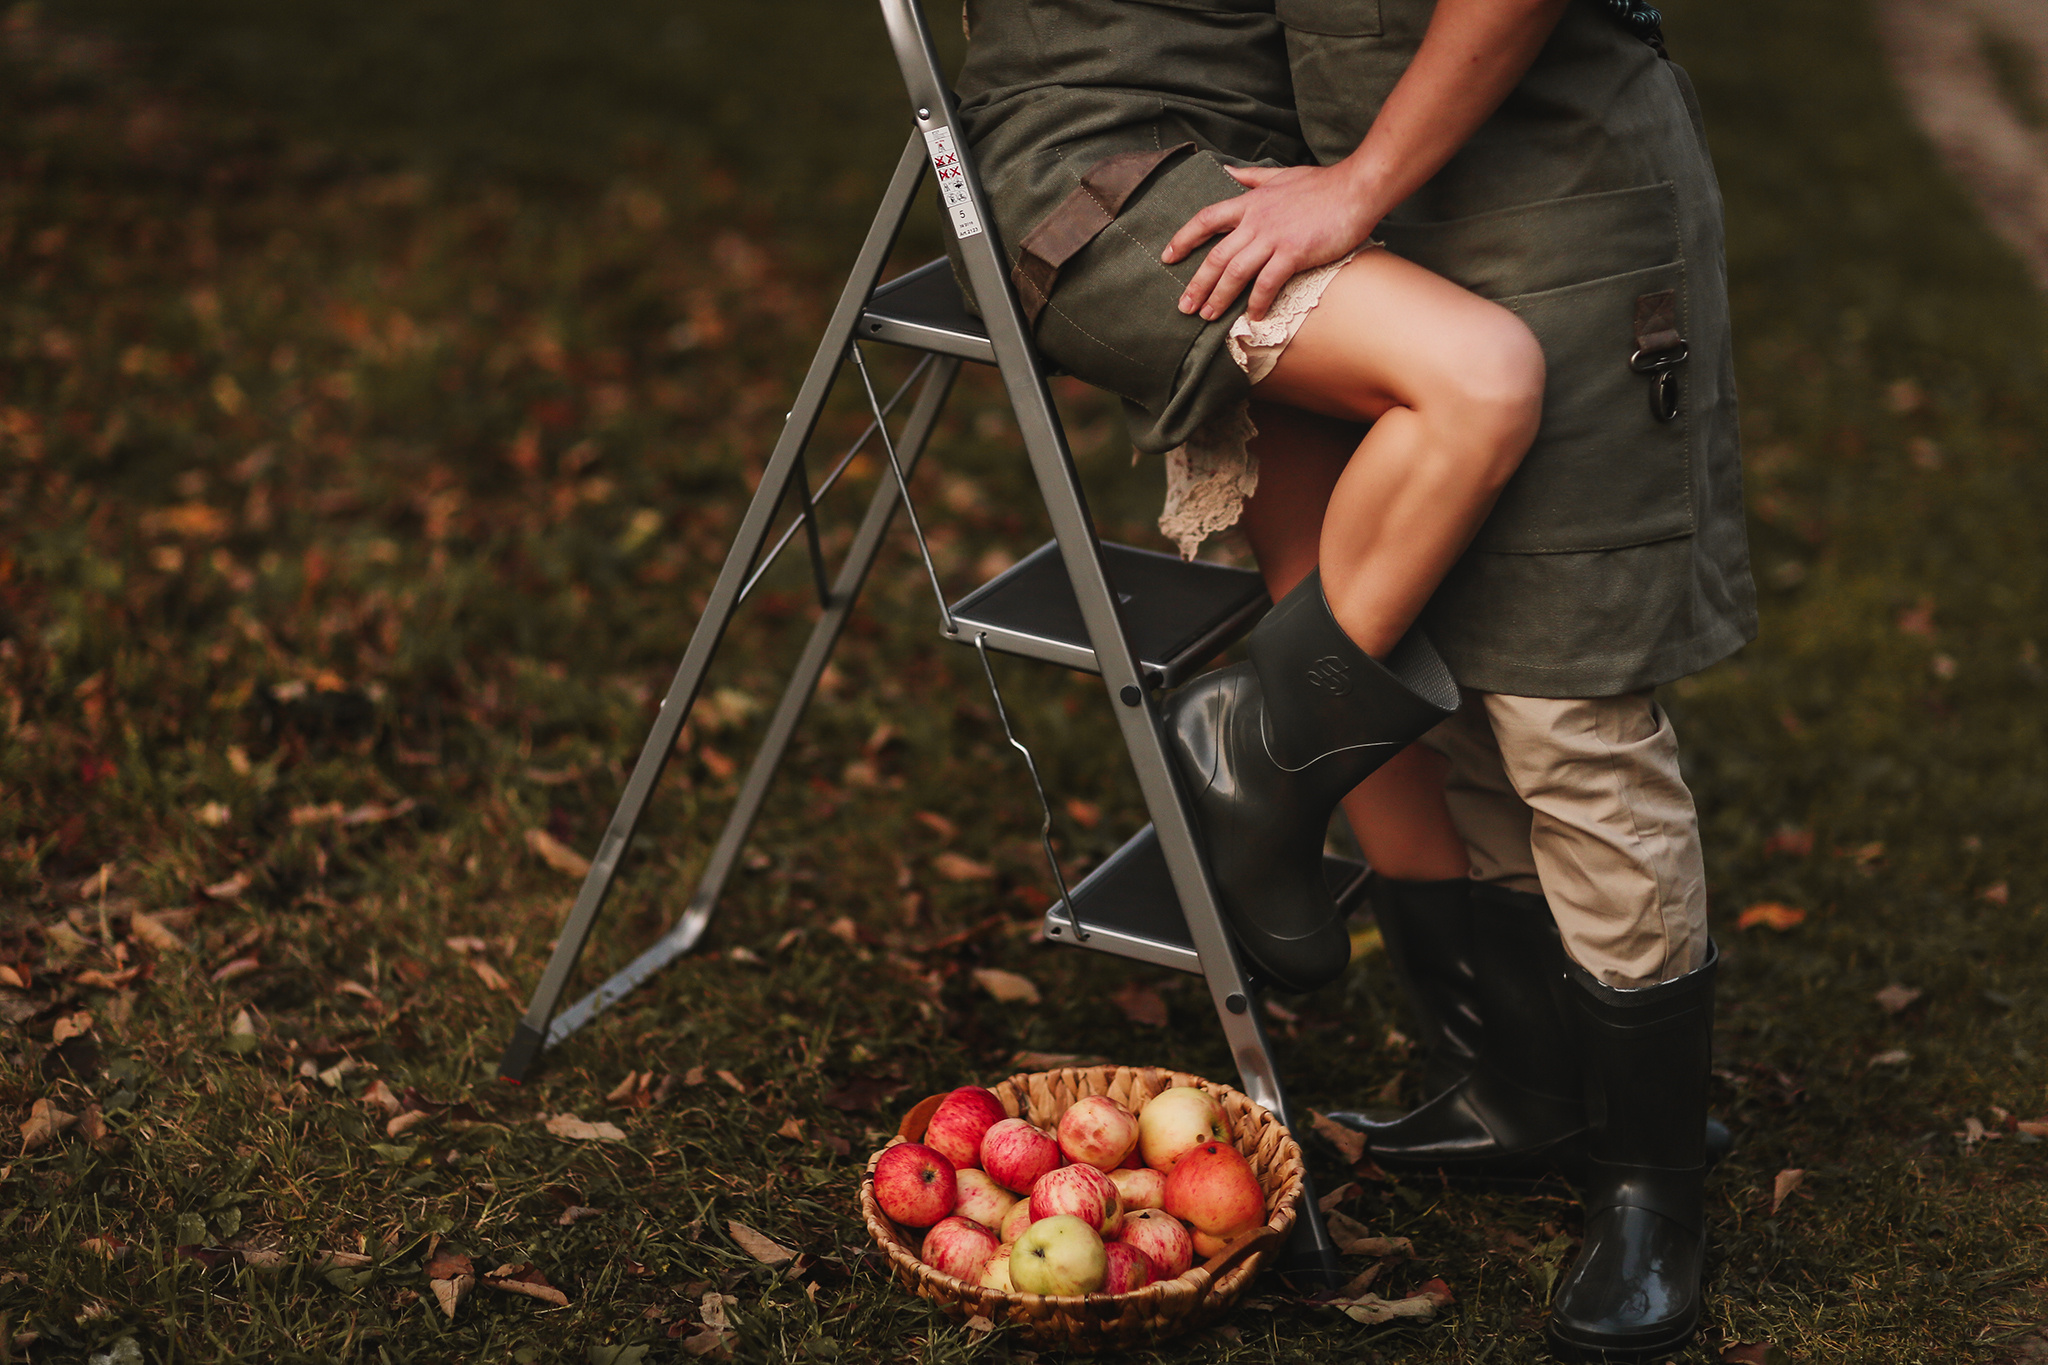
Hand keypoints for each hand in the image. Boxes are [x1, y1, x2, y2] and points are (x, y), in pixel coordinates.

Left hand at [1161, 163, 1381, 321]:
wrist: (1356, 188)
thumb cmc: (1323, 184)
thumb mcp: (1281, 175)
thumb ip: (1252, 177)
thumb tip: (1228, 171)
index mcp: (1250, 203)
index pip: (1206, 219)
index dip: (1183, 239)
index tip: (1167, 256)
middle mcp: (1256, 221)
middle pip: (1216, 255)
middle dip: (1197, 283)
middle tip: (1184, 306)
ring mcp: (1274, 237)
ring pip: (1235, 272)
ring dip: (1219, 297)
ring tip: (1208, 316)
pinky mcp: (1294, 252)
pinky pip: (1267, 282)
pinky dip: (1257, 302)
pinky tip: (1252, 317)